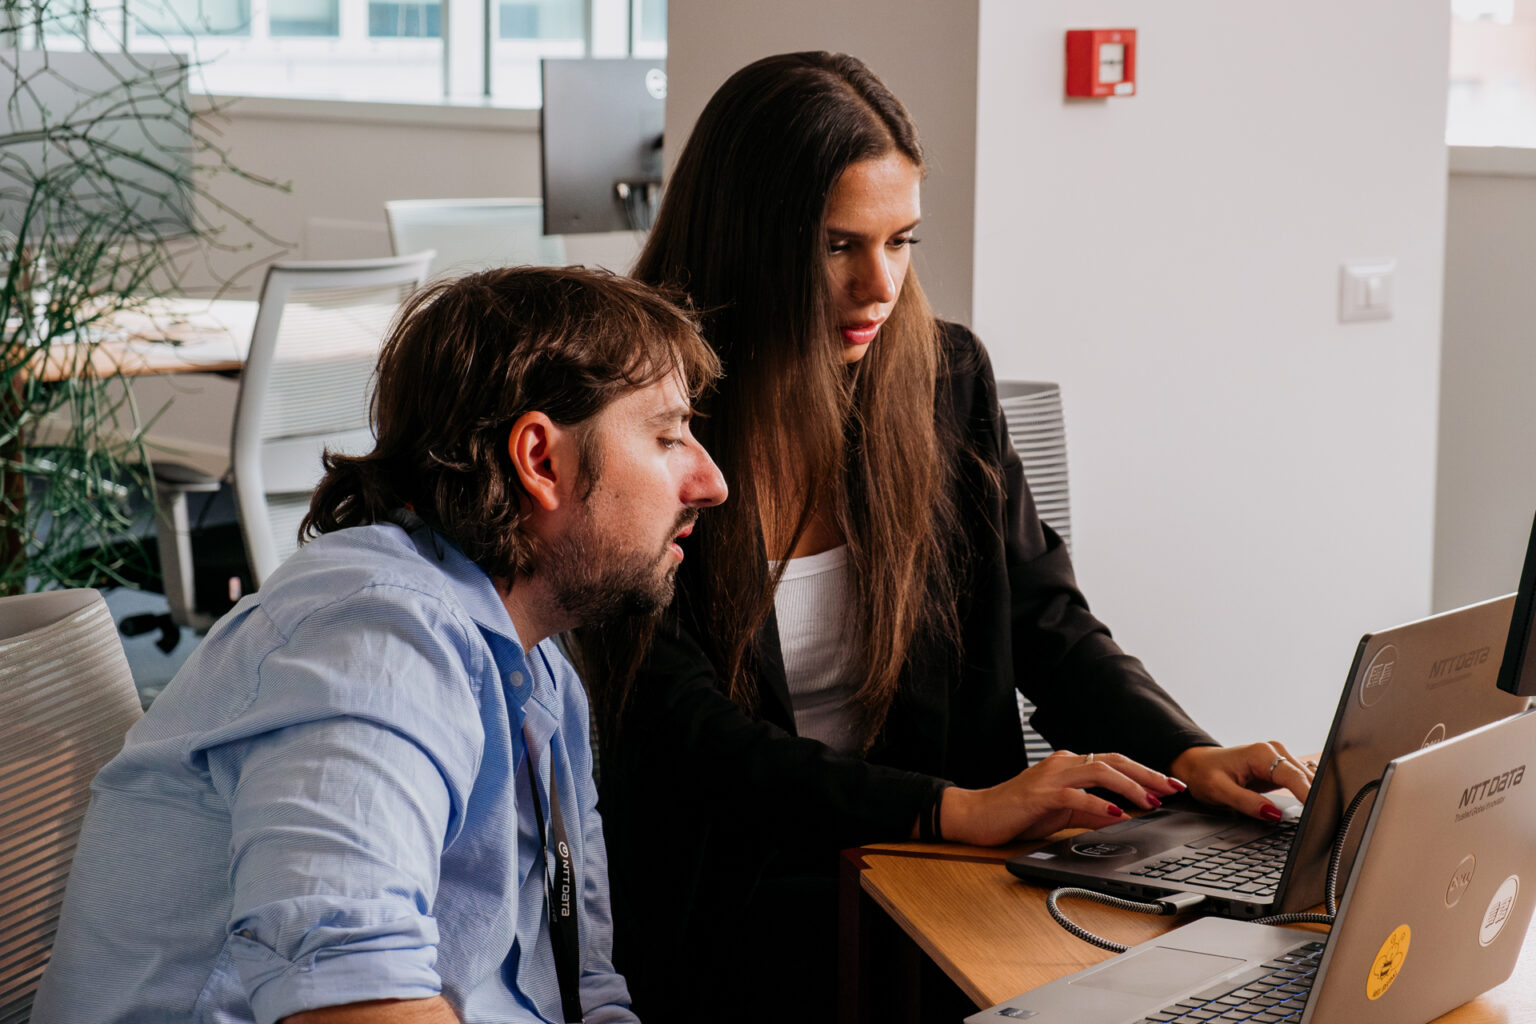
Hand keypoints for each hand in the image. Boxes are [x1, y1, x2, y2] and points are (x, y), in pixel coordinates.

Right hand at [936, 749, 1186, 846]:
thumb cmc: (1017, 813)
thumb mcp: (1062, 813)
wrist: (976, 815)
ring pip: (1099, 771)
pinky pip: (1075, 796)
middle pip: (1114, 761)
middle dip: (1147, 774)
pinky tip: (1117, 814)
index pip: (1115, 763)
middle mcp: (1063, 763)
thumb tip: (1124, 816)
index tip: (1171, 786)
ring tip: (1151, 801)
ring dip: (1130, 786)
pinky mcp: (1040, 794)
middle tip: (1174, 788)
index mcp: (1070, 765)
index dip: (1145, 772)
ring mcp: (1051, 776)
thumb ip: (1091, 812)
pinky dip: (1099, 804)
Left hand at [1168, 742, 1313, 822]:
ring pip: (1309, 779)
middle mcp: (1275, 751)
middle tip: (1327, 823)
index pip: (1295, 776)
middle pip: (1307, 777)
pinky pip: (1301, 781)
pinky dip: (1308, 794)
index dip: (1310, 795)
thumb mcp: (1219, 791)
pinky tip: (1314, 808)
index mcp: (1262, 753)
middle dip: (1318, 798)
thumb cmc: (1204, 774)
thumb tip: (1274, 815)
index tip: (1322, 813)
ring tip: (1323, 819)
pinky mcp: (1281, 768)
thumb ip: (1247, 803)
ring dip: (1316, 796)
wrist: (1196, 764)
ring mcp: (1280, 758)